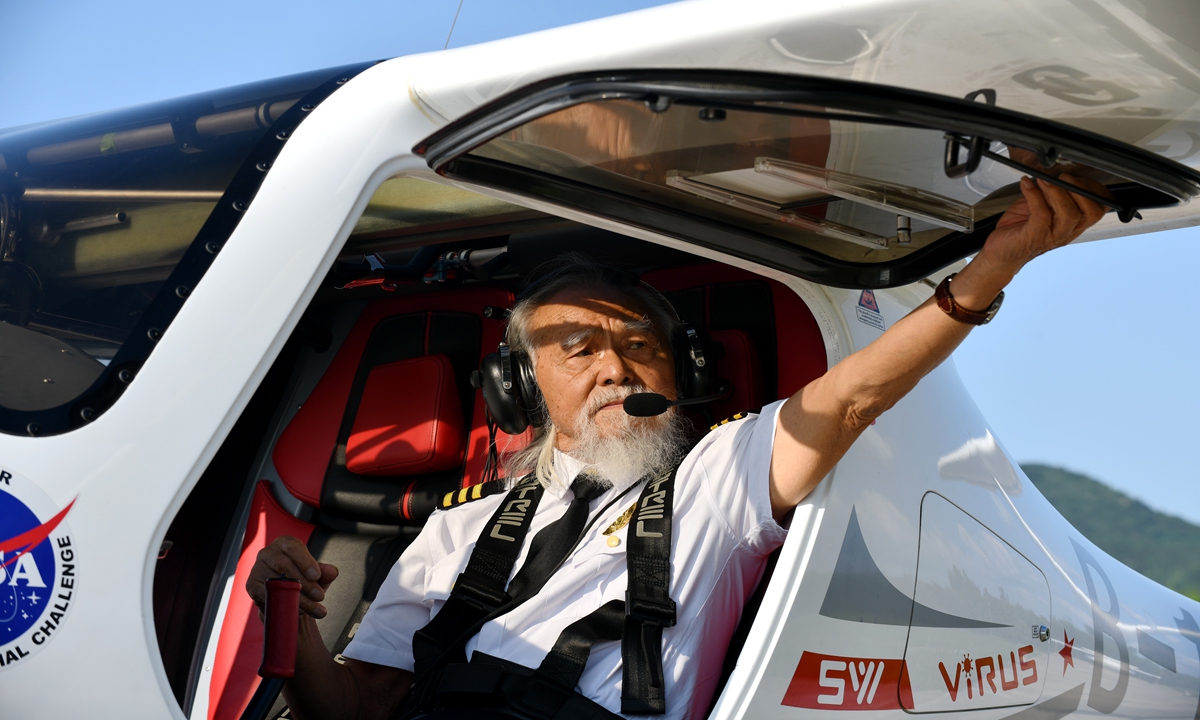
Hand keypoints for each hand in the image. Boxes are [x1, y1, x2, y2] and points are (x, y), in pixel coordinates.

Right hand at [246, 536, 338, 618]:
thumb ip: (325, 572)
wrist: (288, 599)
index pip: (294, 548)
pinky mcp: (251, 584)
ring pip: (276, 582)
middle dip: (305, 583)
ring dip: (296, 597)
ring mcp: (258, 568)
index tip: (317, 576)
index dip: (306, 561)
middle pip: (285, 566)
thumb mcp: (318, 576)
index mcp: (286, 544)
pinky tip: (293, 610)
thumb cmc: (304, 581)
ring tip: (313, 608)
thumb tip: (332, 571)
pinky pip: (263, 594)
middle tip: (320, 596)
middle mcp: (269, 553)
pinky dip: (279, 602)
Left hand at [981, 174, 1110, 270]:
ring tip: (1044, 180)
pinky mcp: (1034, 236)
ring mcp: (1052, 235)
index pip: (1099, 209)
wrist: (1000, 253)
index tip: (1078, 176)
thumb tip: (1053, 173)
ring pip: (1070, 214)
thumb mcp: (1040, 207)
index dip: (1095, 190)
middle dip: (1082, 190)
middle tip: (1064, 177)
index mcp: (1073, 224)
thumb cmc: (1020, 230)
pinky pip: (1041, 214)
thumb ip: (1051, 193)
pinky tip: (1027, 184)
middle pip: (1092, 213)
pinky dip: (1034, 195)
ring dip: (1058, 191)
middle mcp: (1067, 231)